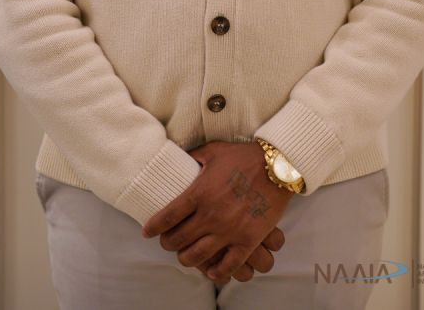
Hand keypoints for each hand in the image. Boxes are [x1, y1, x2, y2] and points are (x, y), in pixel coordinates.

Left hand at [141, 141, 293, 284]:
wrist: (276, 166)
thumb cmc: (244, 156)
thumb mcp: (214, 151)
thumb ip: (193, 157)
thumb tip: (178, 158)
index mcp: (200, 192)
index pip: (167, 217)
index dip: (153, 227)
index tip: (147, 232)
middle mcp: (211, 214)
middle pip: (178, 240)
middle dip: (167, 244)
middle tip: (167, 242)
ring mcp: (229, 230)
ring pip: (197, 256)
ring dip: (186, 259)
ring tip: (185, 255)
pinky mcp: (248, 240)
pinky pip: (228, 266)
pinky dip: (216, 272)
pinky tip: (211, 270)